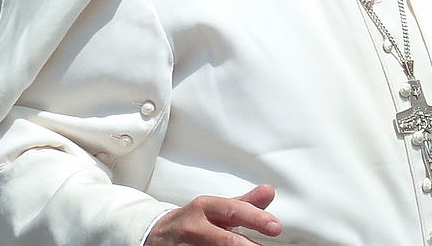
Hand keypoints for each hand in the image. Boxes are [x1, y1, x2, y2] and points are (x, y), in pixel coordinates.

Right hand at [146, 185, 282, 245]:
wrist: (155, 235)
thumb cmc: (194, 221)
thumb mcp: (216, 209)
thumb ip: (244, 204)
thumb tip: (269, 191)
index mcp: (204, 207)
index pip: (234, 211)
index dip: (256, 219)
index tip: (276, 226)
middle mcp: (194, 227)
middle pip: (226, 241)